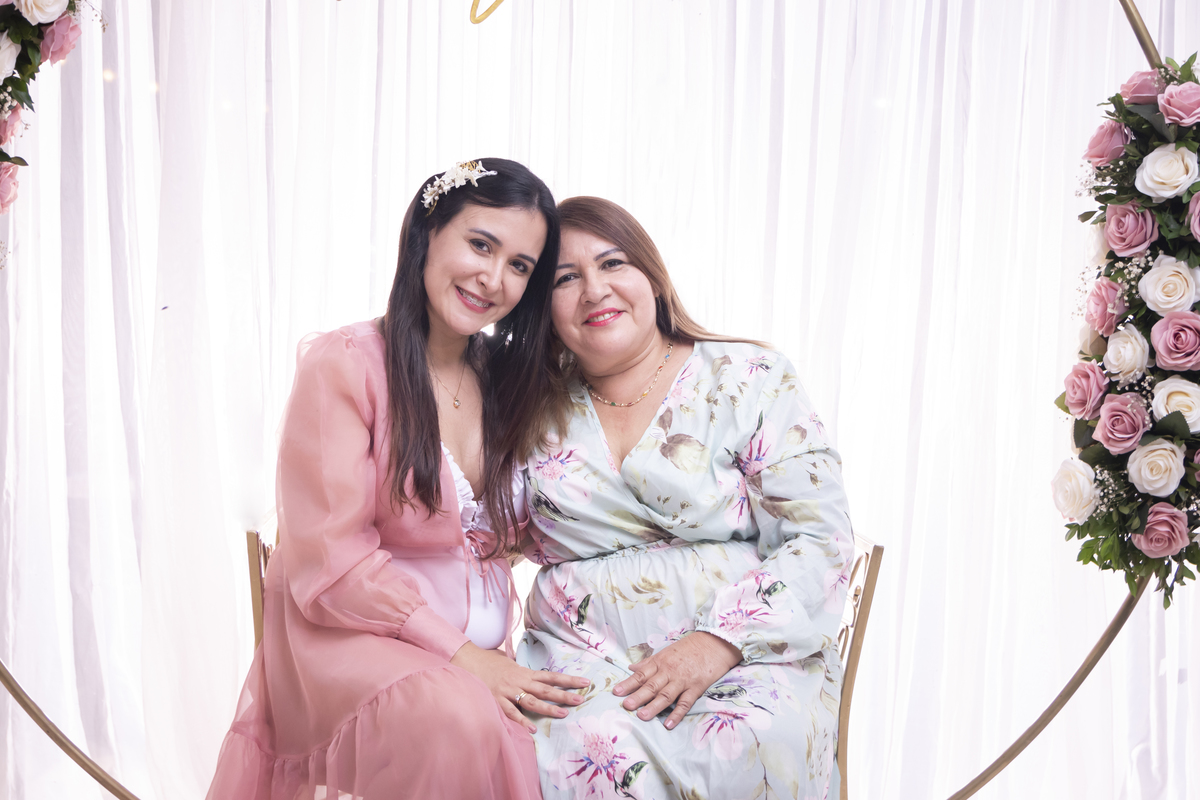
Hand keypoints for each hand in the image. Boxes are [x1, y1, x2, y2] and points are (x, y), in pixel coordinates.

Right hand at [450, 642, 590, 731]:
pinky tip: (532, 730)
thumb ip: (523, 672)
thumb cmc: (489, 662)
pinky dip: (521, 721)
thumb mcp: (510, 664)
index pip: (551, 676)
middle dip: (564, 695)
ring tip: (563, 714)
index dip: (569, 679)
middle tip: (581, 700)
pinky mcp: (496, 700)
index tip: (585, 682)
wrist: (468, 659)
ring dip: (548, 708)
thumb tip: (536, 676)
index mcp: (524, 672)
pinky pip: (510, 713)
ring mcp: (508, 691)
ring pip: (531, 701)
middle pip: (546, 689)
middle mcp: (519, 681)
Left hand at [612, 631, 741, 729]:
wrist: (715, 643)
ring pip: (666, 695)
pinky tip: (668, 724)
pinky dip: (677, 714)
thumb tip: (631, 668)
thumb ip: (648, 662)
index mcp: (660, 662)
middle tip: (626, 705)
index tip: (616, 692)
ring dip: (654, 706)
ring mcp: (683, 680)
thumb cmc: (689, 648)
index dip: (628, 683)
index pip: (641, 674)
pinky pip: (685, 703)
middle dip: (638, 696)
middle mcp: (669, 671)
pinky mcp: (696, 688)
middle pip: (651, 685)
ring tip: (642, 716)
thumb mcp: (666, 651)